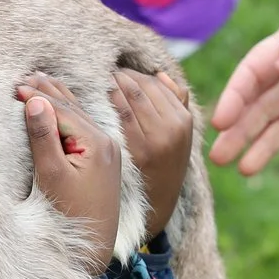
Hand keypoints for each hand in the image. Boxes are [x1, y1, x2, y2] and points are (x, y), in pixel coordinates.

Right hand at [18, 73, 121, 274]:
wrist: (93, 246)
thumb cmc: (69, 213)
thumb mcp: (52, 174)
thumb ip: (44, 137)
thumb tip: (35, 102)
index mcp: (98, 143)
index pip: (63, 111)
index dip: (38, 97)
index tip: (15, 85)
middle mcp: (107, 143)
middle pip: (74, 108)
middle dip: (48, 91)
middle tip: (25, 75)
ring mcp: (108, 152)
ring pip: (80, 116)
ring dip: (59, 99)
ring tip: (41, 81)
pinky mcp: (103, 161)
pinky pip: (84, 128)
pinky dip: (68, 114)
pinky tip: (60, 107)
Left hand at [112, 69, 193, 240]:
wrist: (157, 204)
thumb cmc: (164, 165)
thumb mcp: (179, 136)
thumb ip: (176, 103)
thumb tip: (161, 74)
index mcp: (184, 119)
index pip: (155, 83)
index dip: (134, 75)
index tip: (118, 74)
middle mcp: (173, 127)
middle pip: (142, 86)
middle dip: (121, 77)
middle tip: (102, 74)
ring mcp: (155, 139)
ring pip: (130, 96)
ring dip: (111, 85)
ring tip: (100, 84)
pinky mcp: (137, 149)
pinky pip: (120, 115)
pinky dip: (107, 102)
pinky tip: (95, 101)